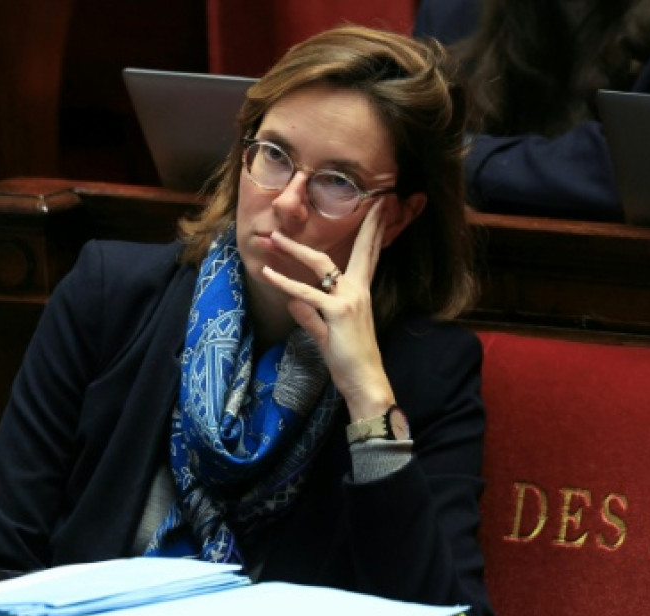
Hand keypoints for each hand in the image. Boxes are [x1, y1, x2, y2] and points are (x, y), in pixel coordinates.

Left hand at [259, 201, 396, 419]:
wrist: (365, 382)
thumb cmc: (350, 361)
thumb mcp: (328, 333)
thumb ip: (311, 316)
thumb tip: (294, 301)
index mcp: (360, 293)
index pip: (369, 255)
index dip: (375, 232)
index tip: (382, 208)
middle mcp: (358, 291)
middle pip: (360, 248)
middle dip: (365, 223)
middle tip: (374, 199)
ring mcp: (348, 300)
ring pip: (320, 264)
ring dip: (293, 249)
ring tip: (274, 237)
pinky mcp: (336, 313)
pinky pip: (305, 293)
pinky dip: (283, 283)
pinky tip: (268, 274)